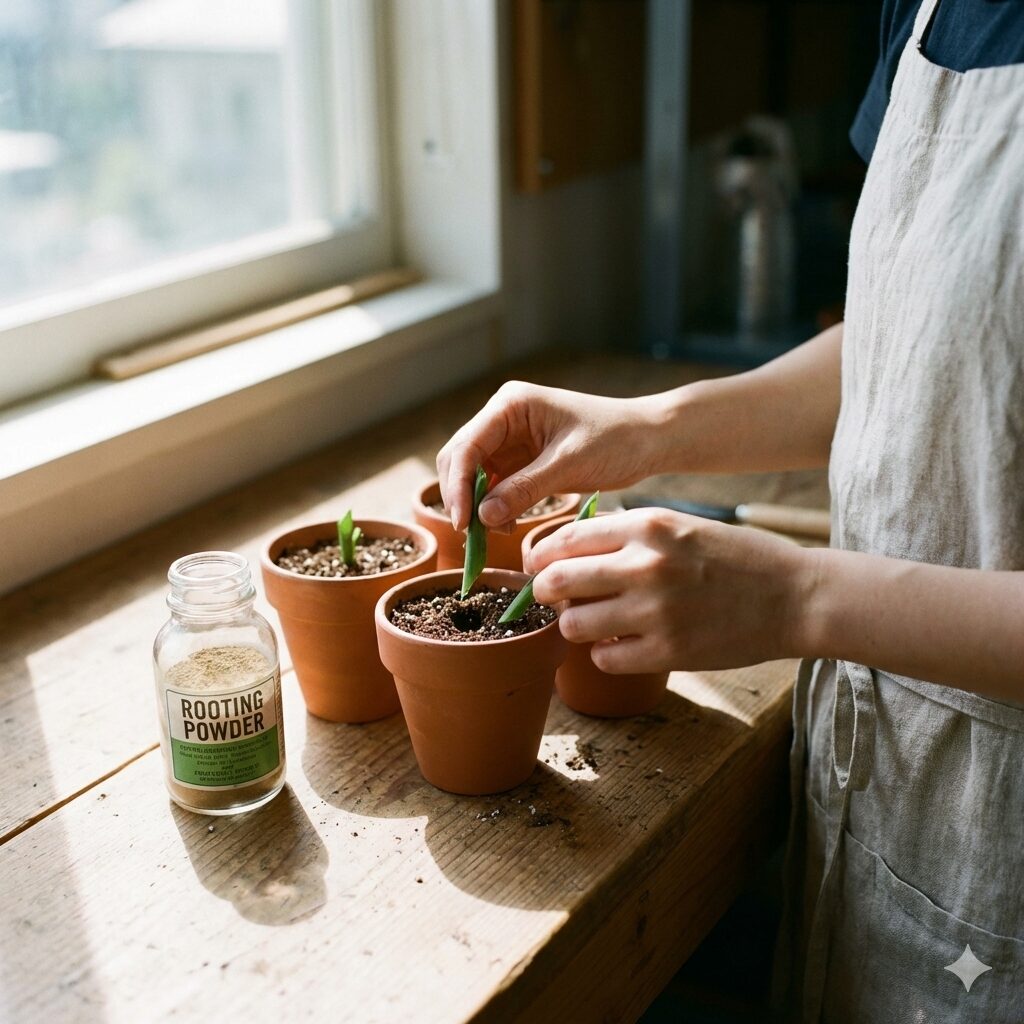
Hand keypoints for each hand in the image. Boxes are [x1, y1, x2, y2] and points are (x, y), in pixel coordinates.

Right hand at [437, 381, 661, 531]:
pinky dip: (494, 507)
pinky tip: (506, 525)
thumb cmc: (615, 440)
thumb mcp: (569, 465)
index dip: (458, 485)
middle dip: (462, 495)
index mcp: (511, 405)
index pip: (467, 446)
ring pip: (473, 475)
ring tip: (494, 532)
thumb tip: (482, 516)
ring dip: (477, 504)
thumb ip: (524, 488)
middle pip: (461, 458)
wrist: (648, 440)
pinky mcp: (521, 460)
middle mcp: (503, 418)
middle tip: (472, 534)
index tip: (464, 522)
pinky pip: (495, 485)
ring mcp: (510, 439)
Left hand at [526, 508, 811, 672]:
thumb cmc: (736, 558)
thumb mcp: (681, 525)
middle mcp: (646, 565)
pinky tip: (624, 644)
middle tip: (553, 597)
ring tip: (596, 622)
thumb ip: (629, 532)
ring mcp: (655, 612)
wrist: (795, 597)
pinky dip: (606, 653)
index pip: (565, 538)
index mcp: (647, 526)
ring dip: (576, 625)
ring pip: (572, 625)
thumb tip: (571, 544)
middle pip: (555, 581)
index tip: (538, 567)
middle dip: (544, 592)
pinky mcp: (667, 652)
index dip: (541, 556)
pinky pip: (603, 658)